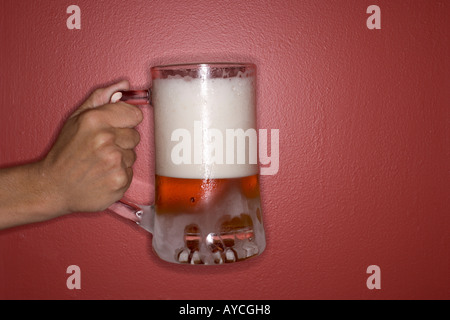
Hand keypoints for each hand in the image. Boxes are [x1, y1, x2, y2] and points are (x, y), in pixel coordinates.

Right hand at [40, 80, 142, 215]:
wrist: (54, 186)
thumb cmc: (65, 152)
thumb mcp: (77, 118)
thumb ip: (101, 98)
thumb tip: (124, 85)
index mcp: (95, 120)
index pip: (135, 114)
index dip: (126, 121)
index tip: (115, 127)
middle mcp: (105, 139)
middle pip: (135, 135)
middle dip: (121, 140)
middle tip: (101, 148)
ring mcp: (114, 161)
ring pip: (133, 154)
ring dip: (121, 158)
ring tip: (100, 162)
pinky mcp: (120, 180)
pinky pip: (131, 171)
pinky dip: (120, 173)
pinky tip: (103, 174)